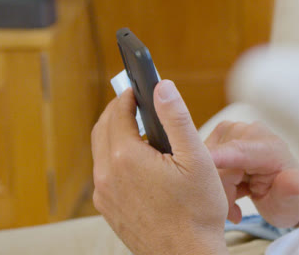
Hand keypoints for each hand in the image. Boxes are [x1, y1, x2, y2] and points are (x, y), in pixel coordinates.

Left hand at [91, 80, 228, 254]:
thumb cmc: (197, 211)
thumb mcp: (196, 158)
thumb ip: (177, 118)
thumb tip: (163, 87)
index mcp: (126, 157)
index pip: (118, 113)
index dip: (128, 96)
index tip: (138, 89)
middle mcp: (107, 175)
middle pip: (103, 129)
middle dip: (118, 111)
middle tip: (135, 104)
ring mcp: (105, 195)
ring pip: (101, 152)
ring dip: (115, 134)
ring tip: (140, 131)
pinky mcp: (109, 210)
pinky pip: (105, 174)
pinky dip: (115, 158)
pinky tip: (138, 163)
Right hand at [205, 121, 298, 227]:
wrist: (283, 191)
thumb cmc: (286, 200)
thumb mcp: (290, 205)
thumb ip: (291, 191)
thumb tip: (296, 181)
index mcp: (270, 148)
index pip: (237, 151)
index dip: (215, 157)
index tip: (195, 167)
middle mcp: (251, 132)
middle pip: (216, 162)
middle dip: (219, 191)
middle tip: (234, 211)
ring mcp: (234, 130)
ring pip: (206, 162)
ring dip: (216, 187)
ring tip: (236, 199)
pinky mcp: (222, 133)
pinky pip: (203, 159)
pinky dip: (213, 178)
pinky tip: (230, 187)